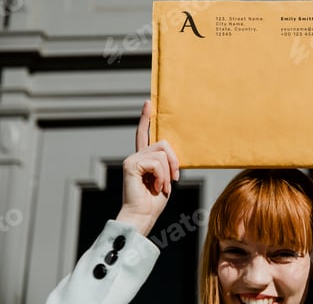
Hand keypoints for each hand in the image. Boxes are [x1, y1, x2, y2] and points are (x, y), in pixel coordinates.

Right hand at [116, 100, 179, 235]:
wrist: (142, 217)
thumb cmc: (153, 202)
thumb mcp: (166, 179)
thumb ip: (166, 164)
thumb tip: (172, 155)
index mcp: (143, 159)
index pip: (144, 134)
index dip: (146, 118)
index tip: (148, 103)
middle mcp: (136, 156)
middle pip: (163, 143)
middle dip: (174, 161)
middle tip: (174, 179)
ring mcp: (132, 159)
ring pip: (162, 153)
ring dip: (168, 173)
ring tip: (163, 187)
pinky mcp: (131, 165)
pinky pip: (157, 162)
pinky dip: (163, 177)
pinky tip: (157, 188)